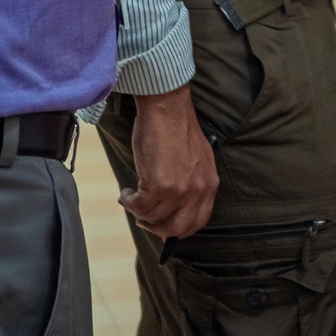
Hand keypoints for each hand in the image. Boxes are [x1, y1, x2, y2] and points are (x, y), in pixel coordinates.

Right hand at [120, 85, 218, 239]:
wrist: (167, 107)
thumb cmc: (177, 128)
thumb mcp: (196, 160)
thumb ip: (192, 184)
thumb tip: (176, 205)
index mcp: (210, 184)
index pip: (197, 222)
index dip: (178, 228)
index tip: (163, 224)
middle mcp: (197, 190)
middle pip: (177, 228)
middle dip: (156, 228)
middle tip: (144, 218)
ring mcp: (179, 189)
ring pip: (153, 218)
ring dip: (137, 211)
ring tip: (131, 198)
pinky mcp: (159, 185)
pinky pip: (138, 206)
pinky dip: (128, 202)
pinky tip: (126, 192)